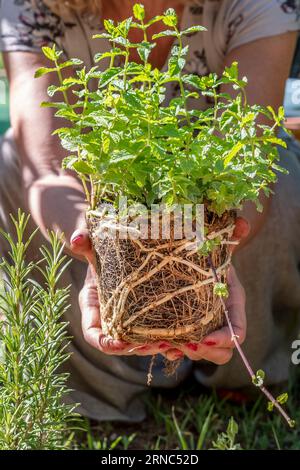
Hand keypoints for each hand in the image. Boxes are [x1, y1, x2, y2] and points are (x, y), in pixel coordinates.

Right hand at [70, 228, 174, 356]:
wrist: (116, 243)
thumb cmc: (101, 243)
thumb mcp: (93, 242)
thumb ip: (84, 239)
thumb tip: (76, 239)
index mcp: (93, 304)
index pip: (93, 333)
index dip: (104, 342)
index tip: (120, 343)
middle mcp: (109, 316)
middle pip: (120, 343)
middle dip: (136, 348)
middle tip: (156, 345)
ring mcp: (127, 317)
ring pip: (139, 341)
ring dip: (156, 346)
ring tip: (174, 345)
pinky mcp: (145, 313)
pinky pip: (154, 331)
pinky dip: (168, 337)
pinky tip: (186, 338)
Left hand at [177, 217, 248, 363]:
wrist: (195, 258)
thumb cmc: (208, 252)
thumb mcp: (217, 244)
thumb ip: (228, 234)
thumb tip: (242, 223)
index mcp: (231, 303)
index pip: (237, 331)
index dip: (225, 339)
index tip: (207, 339)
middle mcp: (219, 320)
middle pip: (221, 352)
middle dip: (205, 352)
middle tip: (186, 344)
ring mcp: (202, 328)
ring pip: (200, 354)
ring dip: (185, 353)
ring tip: (166, 345)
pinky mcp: (185, 328)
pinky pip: (181, 348)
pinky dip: (171, 350)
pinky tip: (157, 344)